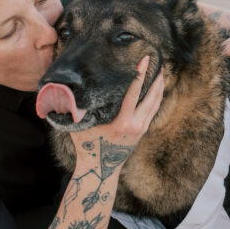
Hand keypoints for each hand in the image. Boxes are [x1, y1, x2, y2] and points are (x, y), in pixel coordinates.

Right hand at [69, 56, 163, 174]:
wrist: (100, 168)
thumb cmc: (87, 145)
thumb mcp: (80, 125)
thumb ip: (78, 109)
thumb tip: (68, 88)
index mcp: (121, 123)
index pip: (133, 94)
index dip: (139, 75)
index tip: (145, 59)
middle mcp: (135, 125)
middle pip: (152, 97)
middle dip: (156, 78)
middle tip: (158, 60)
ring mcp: (141, 128)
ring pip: (156, 103)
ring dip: (159, 86)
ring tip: (161, 70)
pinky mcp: (143, 131)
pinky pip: (154, 110)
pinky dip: (157, 97)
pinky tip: (157, 87)